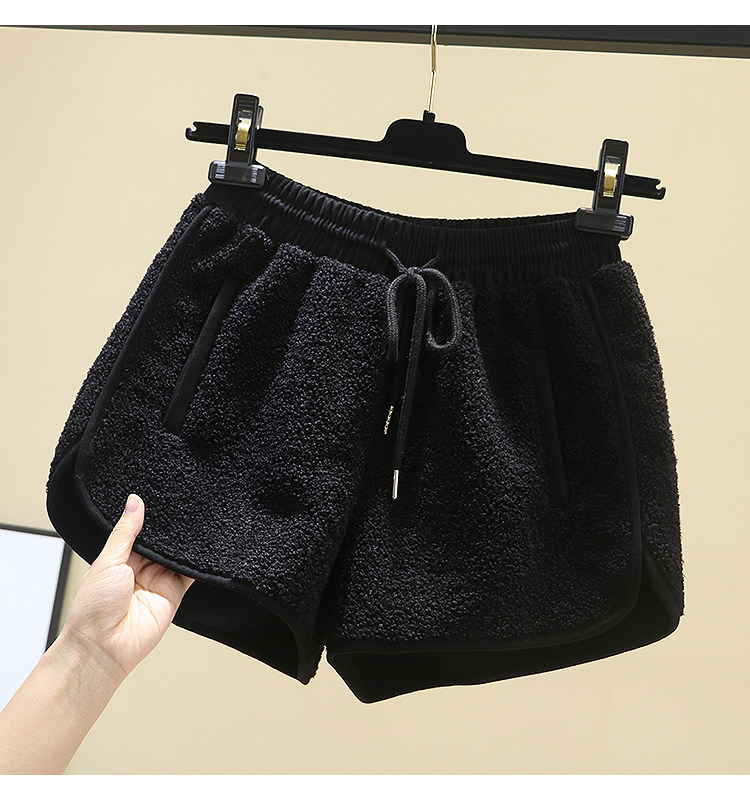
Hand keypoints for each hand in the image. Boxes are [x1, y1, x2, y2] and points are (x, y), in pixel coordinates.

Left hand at [61, 494, 194, 679]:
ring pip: (176, 555)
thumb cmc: (93, 610)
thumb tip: (134, 503)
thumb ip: (126, 532)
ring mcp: (158, 581)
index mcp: (119, 558)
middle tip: (181, 507)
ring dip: (182, 544)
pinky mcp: (174, 594)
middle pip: (160, 542)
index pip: (139, 531)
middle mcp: (140, 568)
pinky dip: (195, 563)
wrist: (103, 647)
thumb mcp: (107, 561)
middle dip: (169, 529)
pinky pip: (189, 574)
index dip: (149, 517)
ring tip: (191, 523)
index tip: (161, 497)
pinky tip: (200, 548)